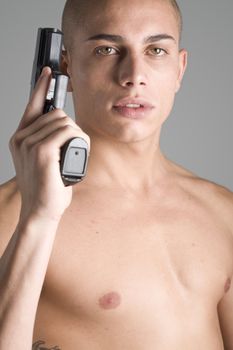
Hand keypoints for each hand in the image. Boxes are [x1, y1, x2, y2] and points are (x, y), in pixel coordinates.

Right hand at [9, 67, 89, 222]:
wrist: (40, 210)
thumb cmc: (46, 188)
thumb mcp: (45, 161)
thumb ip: (49, 141)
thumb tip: (65, 125)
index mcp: (21, 138)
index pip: (32, 106)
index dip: (41, 88)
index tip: (49, 73)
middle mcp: (22, 138)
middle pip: (56, 115)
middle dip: (71, 129)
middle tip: (73, 149)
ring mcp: (30, 144)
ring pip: (64, 123)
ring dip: (76, 136)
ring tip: (73, 157)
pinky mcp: (42, 152)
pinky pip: (67, 133)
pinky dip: (78, 140)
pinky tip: (76, 153)